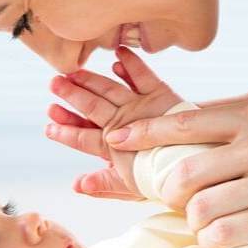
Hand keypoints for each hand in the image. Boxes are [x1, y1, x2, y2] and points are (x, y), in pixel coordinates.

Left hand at [46, 46, 183, 198]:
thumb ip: (106, 185)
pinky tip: (118, 60)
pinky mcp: (161, 95)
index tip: (49, 124)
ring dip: (94, 80)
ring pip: (112, 90)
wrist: (199, 164)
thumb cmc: (165, 178)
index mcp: (113, 145)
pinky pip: (144, 78)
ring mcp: (140, 107)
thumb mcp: (134, 188)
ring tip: (76, 72)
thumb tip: (78, 185)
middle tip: (54, 84)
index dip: (67, 128)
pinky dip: (133, 68)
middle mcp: (123, 123)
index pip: (84, 136)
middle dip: (73, 96)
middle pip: (94, 107)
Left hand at [101, 91, 247, 247]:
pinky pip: (227, 235)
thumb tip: (211, 119)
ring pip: (200, 207)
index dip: (144, 134)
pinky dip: (215, 243)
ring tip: (206, 224)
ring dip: (195, 221)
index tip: (117, 142)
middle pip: (183, 169)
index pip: (184, 120)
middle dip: (168, 190)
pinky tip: (224, 242)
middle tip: (173, 200)